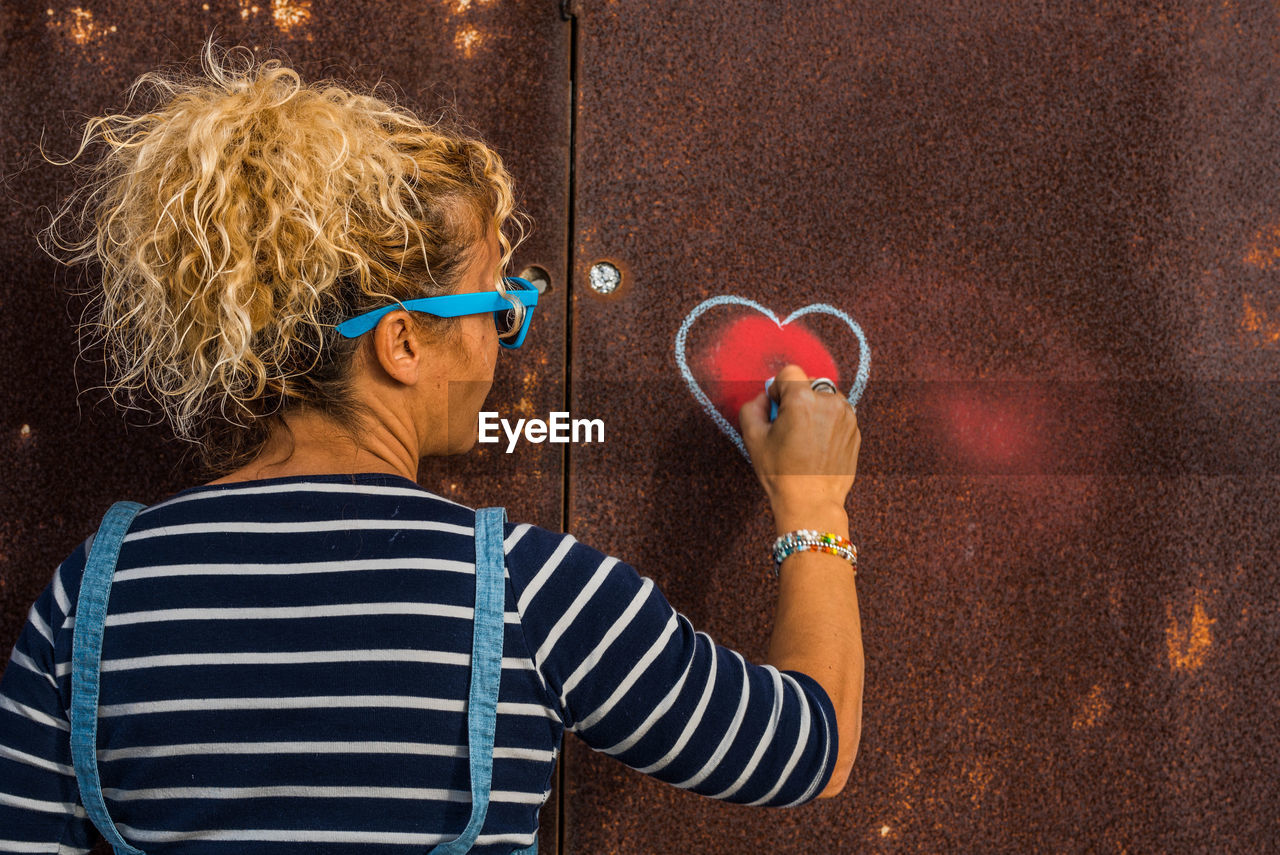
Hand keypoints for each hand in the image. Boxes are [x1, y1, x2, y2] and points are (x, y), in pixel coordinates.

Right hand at [739, 364, 860, 522]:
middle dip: (797, 397)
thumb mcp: (753, 437)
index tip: (776, 408)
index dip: (778, 389)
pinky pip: (838, 414)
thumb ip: (753, 406)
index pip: (789, 372)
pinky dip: (827, 422)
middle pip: (809, 382)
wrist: (811, 501)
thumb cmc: (781, 472)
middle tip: (789, 425)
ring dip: (814, 408)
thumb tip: (765, 397)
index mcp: (803, 399)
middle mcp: (829, 401)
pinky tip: (817, 445)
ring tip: (805, 436)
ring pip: (825, 397)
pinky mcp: (855, 429)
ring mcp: (846, 415)